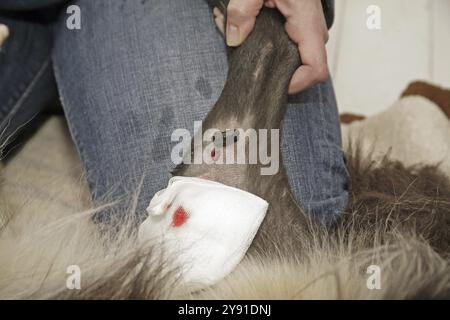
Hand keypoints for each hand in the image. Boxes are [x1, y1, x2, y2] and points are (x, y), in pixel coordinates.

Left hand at [214, 0, 328, 93]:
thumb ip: (243, 10)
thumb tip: (234, 39)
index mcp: (307, 23)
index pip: (316, 70)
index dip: (297, 85)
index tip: (272, 84)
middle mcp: (311, 31)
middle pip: (304, 70)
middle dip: (272, 70)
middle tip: (243, 57)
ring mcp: (303, 30)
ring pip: (292, 58)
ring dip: (263, 54)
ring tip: (235, 35)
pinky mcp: (294, 27)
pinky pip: (284, 45)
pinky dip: (261, 41)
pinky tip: (240, 28)